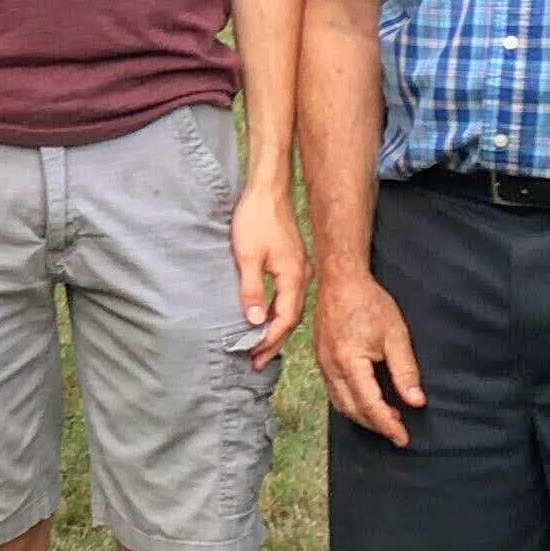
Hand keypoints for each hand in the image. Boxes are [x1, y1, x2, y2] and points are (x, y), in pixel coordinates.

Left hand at [229, 188, 309, 364]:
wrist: (268, 189)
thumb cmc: (256, 218)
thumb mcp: (247, 256)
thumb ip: (251, 290)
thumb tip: (254, 322)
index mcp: (294, 278)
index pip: (284, 320)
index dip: (269, 341)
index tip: (254, 357)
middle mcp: (302, 276)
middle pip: (290, 318)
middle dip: (273, 341)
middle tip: (256, 361)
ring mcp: (300, 268)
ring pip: (290, 307)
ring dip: (275, 327)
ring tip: (259, 345)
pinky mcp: (293, 262)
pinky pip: (288, 295)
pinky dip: (277, 311)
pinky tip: (265, 316)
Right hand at [311, 270, 424, 447]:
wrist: (340, 279)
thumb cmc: (368, 302)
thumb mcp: (395, 335)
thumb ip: (405, 371)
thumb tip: (416, 401)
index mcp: (349, 362)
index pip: (370, 405)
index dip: (387, 425)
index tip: (402, 438)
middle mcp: (331, 367)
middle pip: (351, 409)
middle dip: (375, 425)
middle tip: (397, 431)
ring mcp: (322, 363)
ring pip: (340, 403)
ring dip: (362, 416)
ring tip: (386, 418)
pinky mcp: (321, 358)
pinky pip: (333, 391)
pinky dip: (350, 402)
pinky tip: (366, 399)